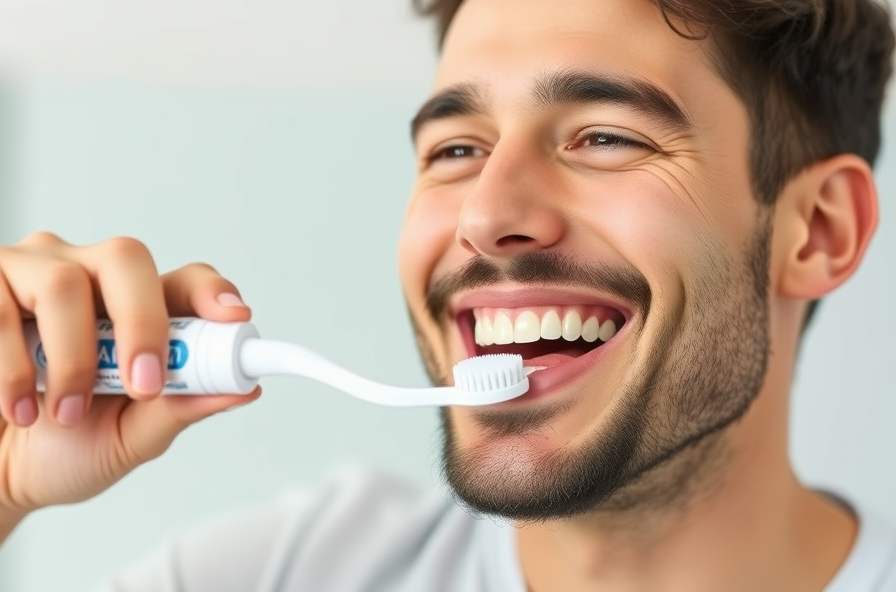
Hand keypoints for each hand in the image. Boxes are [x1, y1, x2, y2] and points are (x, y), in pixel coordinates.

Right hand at [0, 232, 260, 521]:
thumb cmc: (62, 449)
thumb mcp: (130, 438)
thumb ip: (180, 409)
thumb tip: (245, 390)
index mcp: (135, 310)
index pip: (183, 280)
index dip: (210, 290)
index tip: (233, 317)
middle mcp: (86, 276)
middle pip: (125, 258)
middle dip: (141, 321)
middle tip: (143, 385)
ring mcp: (29, 273)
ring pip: (62, 282)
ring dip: (69, 361)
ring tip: (62, 415)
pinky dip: (9, 368)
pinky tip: (14, 407)